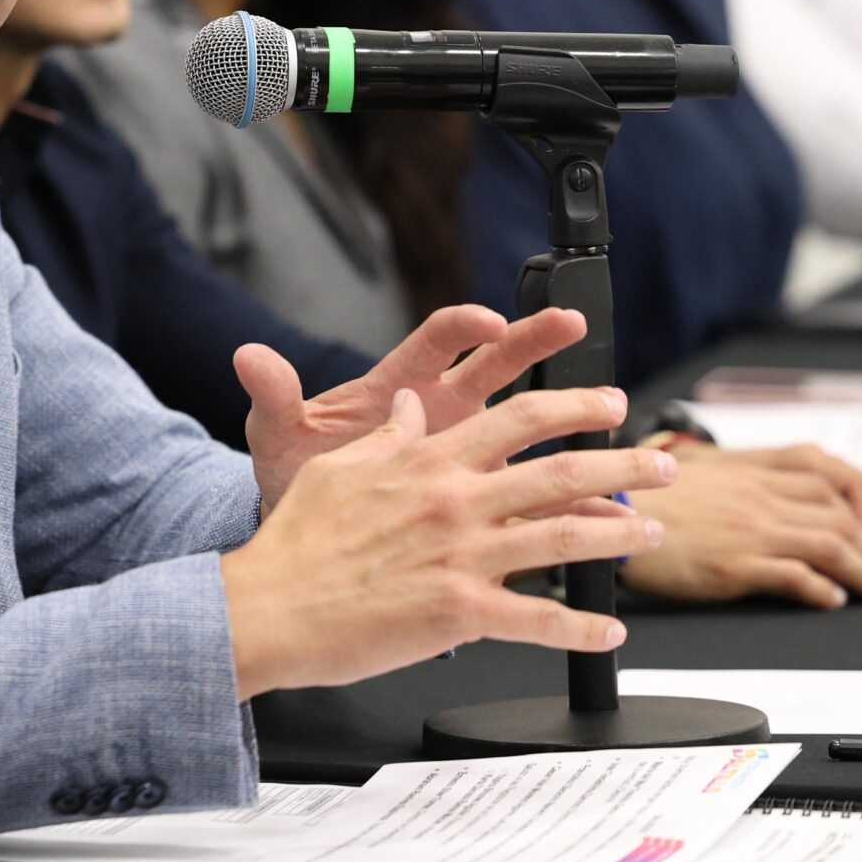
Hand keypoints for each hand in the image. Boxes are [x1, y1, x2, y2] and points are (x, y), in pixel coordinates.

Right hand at [220, 385, 675, 699]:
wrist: (268, 607)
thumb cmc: (295, 542)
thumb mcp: (338, 468)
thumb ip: (386, 437)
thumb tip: (412, 408)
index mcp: (427, 461)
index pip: (518, 418)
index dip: (574, 407)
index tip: (609, 405)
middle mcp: (454, 501)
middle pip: (559, 471)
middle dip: (623, 463)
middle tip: (661, 464)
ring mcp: (461, 555)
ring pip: (564, 536)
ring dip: (619, 534)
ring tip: (653, 533)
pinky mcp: (460, 612)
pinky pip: (538, 619)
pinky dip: (581, 627)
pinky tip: (610, 632)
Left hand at [236, 303, 590, 512]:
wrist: (307, 540)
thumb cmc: (296, 475)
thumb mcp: (279, 438)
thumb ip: (273, 396)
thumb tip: (247, 355)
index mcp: (398, 387)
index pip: (436, 340)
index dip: (464, 326)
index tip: (487, 320)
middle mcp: (443, 413)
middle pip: (498, 365)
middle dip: (540, 342)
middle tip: (574, 327)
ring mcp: (468, 458)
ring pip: (529, 430)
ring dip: (570, 421)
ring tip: (613, 421)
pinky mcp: (480, 505)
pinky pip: (532, 500)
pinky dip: (568, 507)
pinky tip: (603, 514)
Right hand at [621, 443, 861, 607]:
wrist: (604, 510)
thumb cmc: (654, 496)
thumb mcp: (713, 471)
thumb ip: (760, 478)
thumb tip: (802, 495)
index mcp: (762, 467)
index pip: (845, 482)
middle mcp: (764, 492)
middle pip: (851, 515)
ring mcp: (751, 526)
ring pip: (835, 544)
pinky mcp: (734, 562)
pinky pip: (796, 575)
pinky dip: (824, 590)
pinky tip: (834, 600)